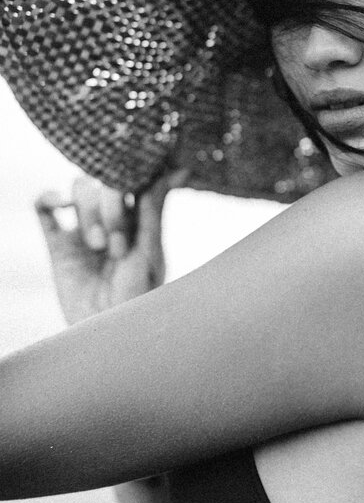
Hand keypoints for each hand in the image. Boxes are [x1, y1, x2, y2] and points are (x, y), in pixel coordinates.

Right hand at [34, 169, 188, 325]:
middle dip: (113, 209)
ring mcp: (84, 228)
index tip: (141, 183)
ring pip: (79, 188)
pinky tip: (60, 204)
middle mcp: (112, 218)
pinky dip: (50, 196)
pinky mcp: (58, 243)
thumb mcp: (151, 252)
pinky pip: (44, 206)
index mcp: (141, 218)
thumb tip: (180, 168)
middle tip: (118, 246)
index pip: (136, 177)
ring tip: (97, 246)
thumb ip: (154, 208)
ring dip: (89, 212)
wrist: (108, 334)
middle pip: (106, 180)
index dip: (136, 176)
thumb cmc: (139, 298)